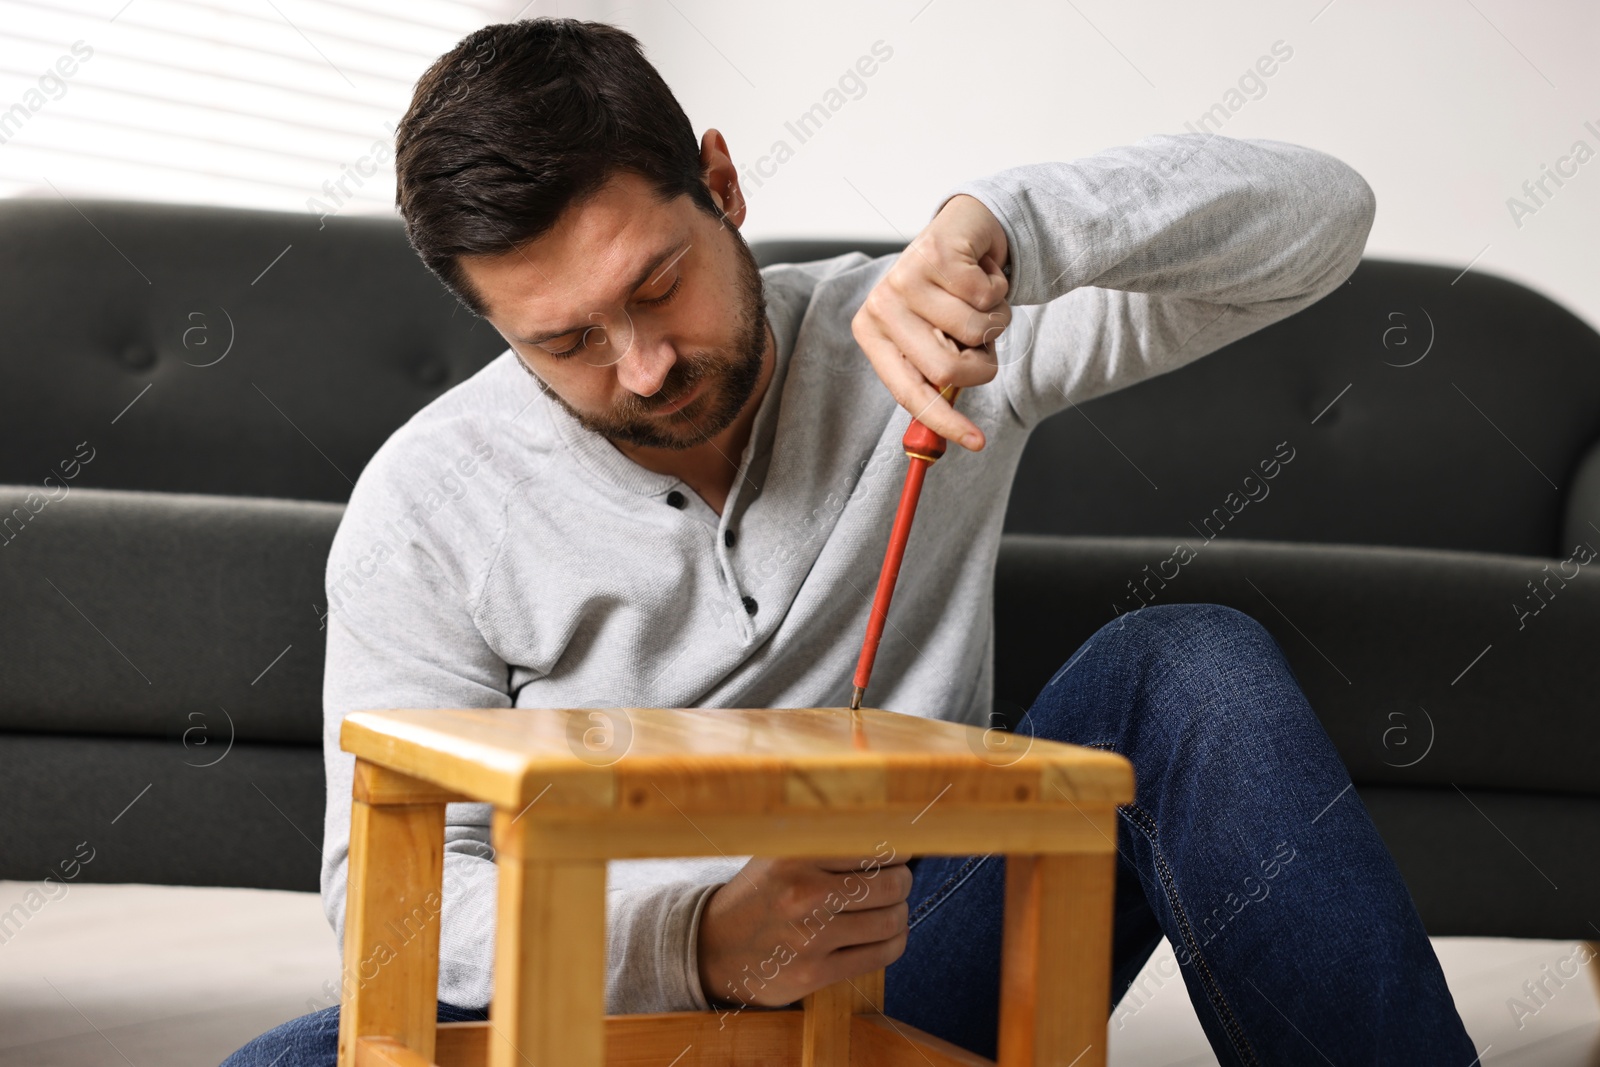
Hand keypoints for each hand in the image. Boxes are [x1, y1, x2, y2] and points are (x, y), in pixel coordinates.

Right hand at [696, 849, 910, 1007]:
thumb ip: (829, 844)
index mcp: (796, 857)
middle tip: (897, 884)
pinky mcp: (814, 973)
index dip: (897, 853)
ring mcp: (809, 937)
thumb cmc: (760, 896)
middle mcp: (803, 895)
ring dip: (899, 914)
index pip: (874, 847)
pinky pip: (880, 955)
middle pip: (891, 885)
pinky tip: (886, 936)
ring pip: (891, 921)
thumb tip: (895, 841)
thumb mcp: (780, 855)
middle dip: (902, 883)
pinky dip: (894, 943)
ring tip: (890, 910)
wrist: (713, 947)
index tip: (898, 857)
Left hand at [851, 193, 1010, 451]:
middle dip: (983, 362)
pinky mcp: (935, 252)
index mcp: (872, 333)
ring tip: (979, 299)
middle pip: (948, 368)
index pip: (909, 391)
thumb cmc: (949, 293)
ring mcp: (905, 277)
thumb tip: (954, 434)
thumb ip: (938, 376)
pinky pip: (988, 296)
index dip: (945, 421)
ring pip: (975, 330)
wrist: (965, 228)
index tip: (976, 442)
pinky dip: (999, 289)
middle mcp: (880, 305)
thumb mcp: (936, 336)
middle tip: (983, 341)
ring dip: (994, 319)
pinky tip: (983, 272)